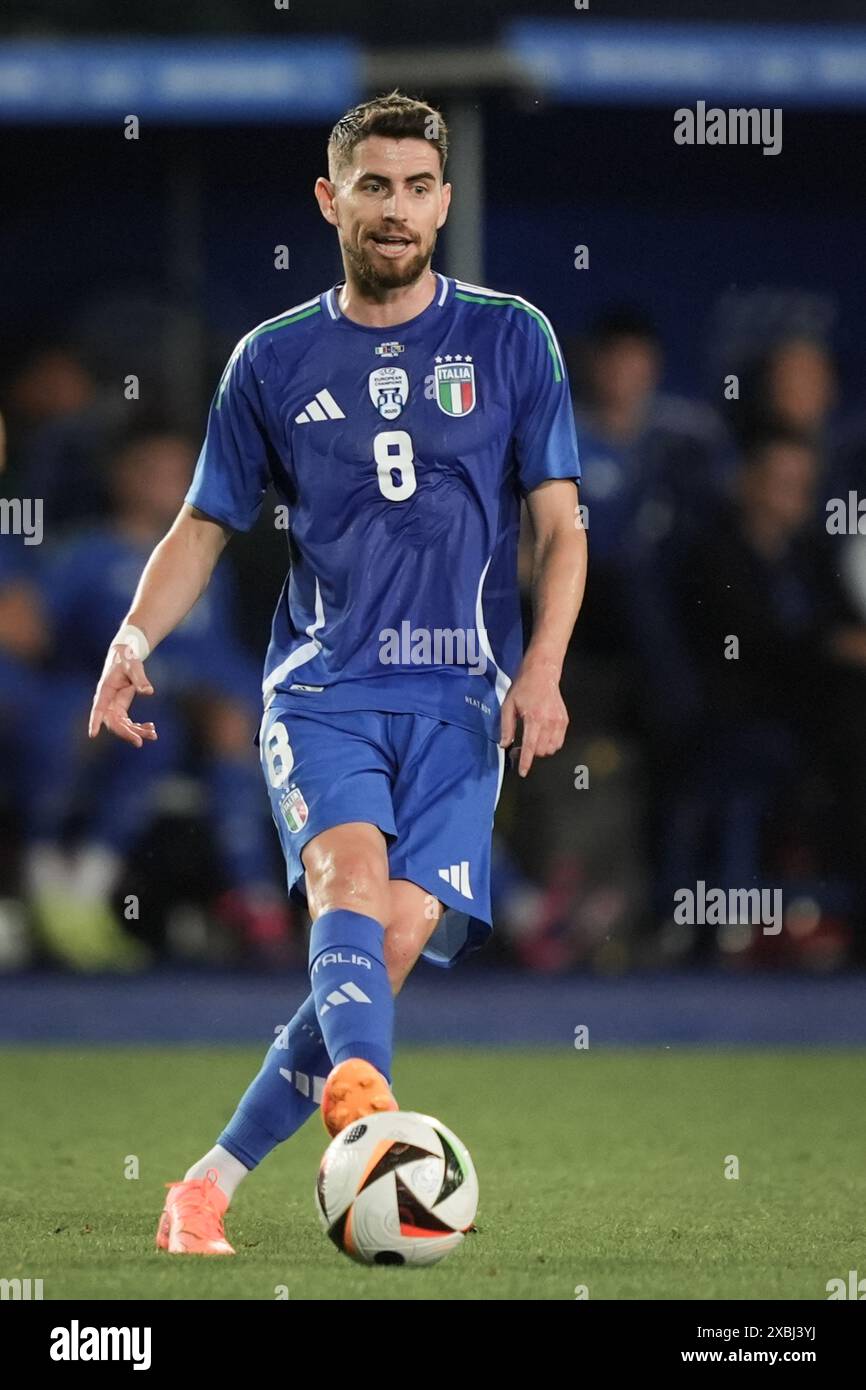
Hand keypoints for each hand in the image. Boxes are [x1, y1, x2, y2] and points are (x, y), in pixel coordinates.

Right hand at [88, 641, 157, 745]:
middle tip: (140, 742)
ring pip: (122, 725)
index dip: (95, 721)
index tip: (92, 734)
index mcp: (105, 690)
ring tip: (153, 735)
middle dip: (125, 733)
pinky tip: (151, 728)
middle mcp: (107, 701)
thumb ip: (140, 679)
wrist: (125, 656)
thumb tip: (149, 692)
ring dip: (136, 732)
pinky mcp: (121, 707)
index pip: (98, 708)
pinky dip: (139, 727)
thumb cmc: (127, 659)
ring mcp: (114, 706)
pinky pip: (128, 723)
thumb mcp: (134, 666)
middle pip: (113, 722)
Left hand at [498, 653, 567, 776]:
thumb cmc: (523, 687)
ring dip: (540, 750)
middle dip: (530, 754)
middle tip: (518, 747)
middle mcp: (549, 721)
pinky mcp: (564, 721)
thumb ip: (506, 727)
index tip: (523, 772)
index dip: (526, 761)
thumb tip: (504, 745)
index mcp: (534, 718)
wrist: (543, 673)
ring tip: (531, 741)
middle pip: (541, 751)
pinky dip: (550, 744)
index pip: (530, 746)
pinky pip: (558, 742)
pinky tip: (541, 736)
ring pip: (551, 749)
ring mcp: (559, 722)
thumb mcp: (508, 705)